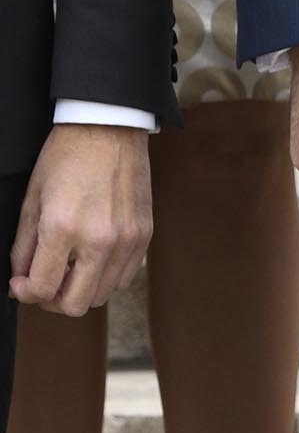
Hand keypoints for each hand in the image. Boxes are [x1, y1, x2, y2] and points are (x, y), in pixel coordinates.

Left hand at [9, 126, 153, 312]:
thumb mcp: (33, 199)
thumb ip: (24, 246)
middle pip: (75, 304)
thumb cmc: (66, 157)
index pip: (43, 288)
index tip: (21, 284)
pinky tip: (93, 257)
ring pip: (102, 296)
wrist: (109, 128)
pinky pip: (124, 277)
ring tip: (70, 268)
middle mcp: (98, 240)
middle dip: (52, 300)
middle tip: (44, 283)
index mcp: (63, 228)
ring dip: (81, 290)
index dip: (25, 293)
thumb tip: (21, 279)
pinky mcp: (144, 236)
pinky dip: (105, 277)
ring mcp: (126, 240)